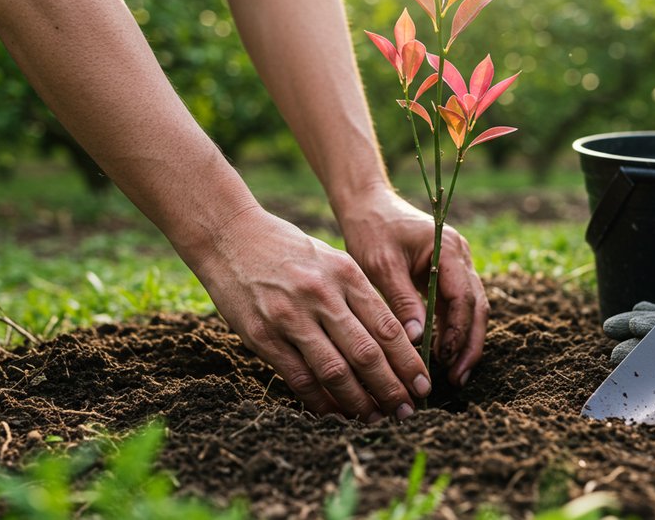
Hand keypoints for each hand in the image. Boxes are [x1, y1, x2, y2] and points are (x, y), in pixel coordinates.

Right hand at [187, 205, 431, 420]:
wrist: (231, 236)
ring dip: (360, 402)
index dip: (409, 363)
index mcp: (346, 274)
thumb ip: (360, 296)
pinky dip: (320, 401)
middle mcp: (322, 296)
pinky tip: (335, 413)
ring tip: (376, 418)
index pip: (388, 327)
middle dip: (392, 388)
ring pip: (335, 371)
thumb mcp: (333, 260)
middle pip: (367, 354)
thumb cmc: (290, 250)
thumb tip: (395, 342)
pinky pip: (298, 377)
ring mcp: (290, 317)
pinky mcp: (262, 336)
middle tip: (408, 411)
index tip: (424, 385)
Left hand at [338, 187, 487, 387]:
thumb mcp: (382, 265)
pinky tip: (442, 355)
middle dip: (470, 344)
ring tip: (454, 375)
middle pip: (477, 306)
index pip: (463, 297)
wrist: (368, 205)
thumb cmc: (371, 230)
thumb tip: (419, 340)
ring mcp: (457, 265)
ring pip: (471, 309)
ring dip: (464, 341)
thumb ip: (402, 300)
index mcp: (449, 248)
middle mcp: (460, 256)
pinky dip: (452, 330)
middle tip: (458, 378)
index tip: (445, 359)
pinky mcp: (446, 274)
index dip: (457, 331)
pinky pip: (456, 306)